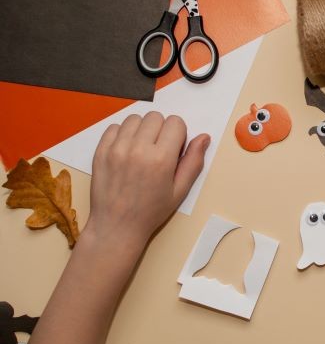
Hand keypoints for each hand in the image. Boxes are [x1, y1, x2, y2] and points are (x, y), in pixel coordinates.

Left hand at [87, 112, 209, 247]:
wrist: (117, 226)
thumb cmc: (151, 211)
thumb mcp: (180, 190)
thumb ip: (193, 161)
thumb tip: (203, 138)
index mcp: (161, 159)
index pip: (175, 123)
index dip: (178, 135)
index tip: (173, 150)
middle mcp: (138, 149)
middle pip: (156, 117)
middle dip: (161, 130)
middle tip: (158, 150)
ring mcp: (117, 148)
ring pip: (135, 118)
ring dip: (142, 129)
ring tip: (141, 149)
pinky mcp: (101, 151)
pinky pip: (114, 127)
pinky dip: (123, 134)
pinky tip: (127, 151)